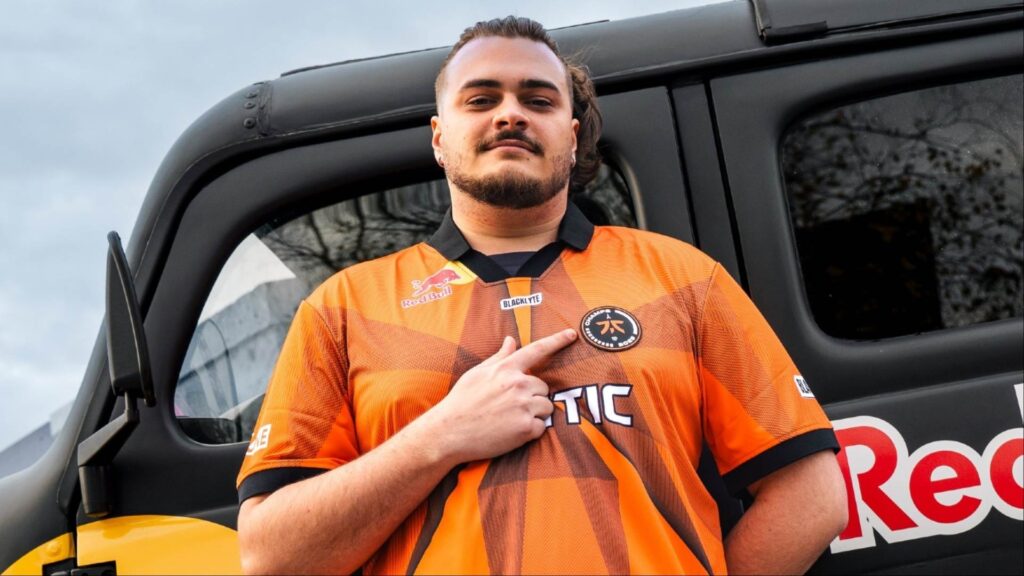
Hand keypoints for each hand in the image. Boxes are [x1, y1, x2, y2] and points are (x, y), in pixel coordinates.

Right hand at [425, 329, 576, 464]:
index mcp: (506, 368)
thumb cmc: (461, 402)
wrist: (449, 432)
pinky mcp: (526, 428)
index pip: (537, 350)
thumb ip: (499, 357)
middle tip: (509, 407)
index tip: (572, 334)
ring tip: (509, 419)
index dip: (557, 341)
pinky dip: (531, 431)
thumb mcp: (477, 373)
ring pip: (546, 407)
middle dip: (532, 396)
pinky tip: (511, 432)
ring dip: (534, 413)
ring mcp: (523, 406)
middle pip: (543, 387)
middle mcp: (518, 384)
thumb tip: (511, 340)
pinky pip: (542, 427)